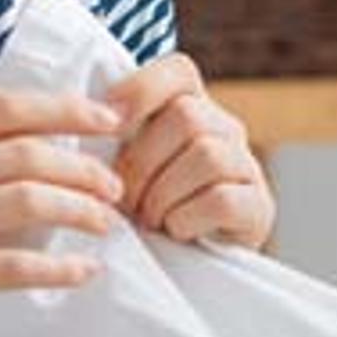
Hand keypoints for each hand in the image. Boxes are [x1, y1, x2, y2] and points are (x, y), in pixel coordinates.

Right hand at [0, 88, 126, 336]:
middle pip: (27, 154)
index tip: (107, 120)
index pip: (6, 110)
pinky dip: (58, 269)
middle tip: (115, 188)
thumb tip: (29, 149)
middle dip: (85, 170)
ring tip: (106, 225)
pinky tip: (83, 272)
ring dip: (80, 212)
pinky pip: (13, 267)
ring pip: (28, 202)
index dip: (65, 110)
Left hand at [107, 52, 274, 248]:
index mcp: (190, 107)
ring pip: (207, 155)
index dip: (141, 91)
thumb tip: (78, 122)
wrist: (184, 265)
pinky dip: (186, 219)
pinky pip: (221, 198)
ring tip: (149, 219)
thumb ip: (110, 137)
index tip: (111, 129)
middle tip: (124, 199)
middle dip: (142, 163)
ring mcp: (246, 165)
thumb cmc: (145, 208)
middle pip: (187, 116)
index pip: (178, 71)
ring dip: (163, 195)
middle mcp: (225, 128)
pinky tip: (175, 231)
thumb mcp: (125, 166)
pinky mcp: (258, 206)